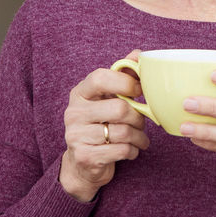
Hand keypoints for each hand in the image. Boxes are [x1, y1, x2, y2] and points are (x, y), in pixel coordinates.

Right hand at [60, 51, 148, 201]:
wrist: (83, 163)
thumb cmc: (101, 123)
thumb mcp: (108, 98)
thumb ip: (122, 76)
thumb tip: (138, 54)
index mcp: (79, 93)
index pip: (99, 78)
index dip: (124, 82)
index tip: (139, 91)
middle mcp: (73, 113)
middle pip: (119, 109)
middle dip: (139, 117)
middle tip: (142, 122)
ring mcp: (76, 136)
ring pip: (123, 132)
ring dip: (140, 137)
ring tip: (141, 138)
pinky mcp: (85, 157)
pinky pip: (121, 150)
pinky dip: (133, 151)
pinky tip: (132, 150)